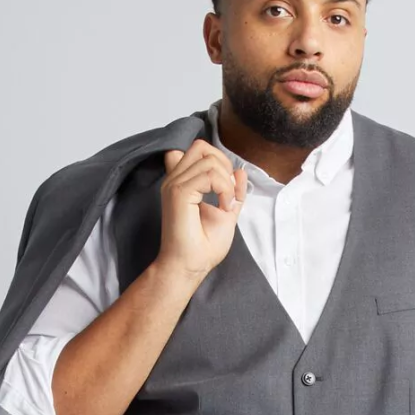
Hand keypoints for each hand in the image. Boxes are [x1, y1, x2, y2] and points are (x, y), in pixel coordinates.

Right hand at [156, 138, 248, 280]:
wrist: (189, 266)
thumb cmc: (202, 247)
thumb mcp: (226, 213)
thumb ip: (232, 191)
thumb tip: (240, 171)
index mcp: (182, 182)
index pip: (199, 150)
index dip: (218, 162)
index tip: (227, 190)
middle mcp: (175, 180)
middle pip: (202, 147)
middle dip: (223, 165)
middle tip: (228, 194)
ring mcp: (174, 185)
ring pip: (208, 160)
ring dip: (226, 182)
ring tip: (226, 205)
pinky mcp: (178, 193)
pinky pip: (209, 175)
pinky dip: (224, 190)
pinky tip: (223, 208)